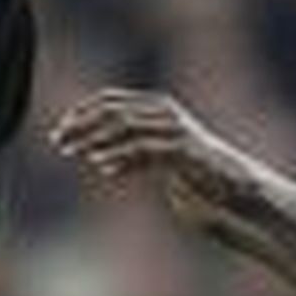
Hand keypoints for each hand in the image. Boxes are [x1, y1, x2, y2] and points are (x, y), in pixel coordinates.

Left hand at [53, 88, 249, 229]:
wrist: (237, 195)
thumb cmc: (196, 180)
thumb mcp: (155, 162)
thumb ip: (130, 155)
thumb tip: (97, 156)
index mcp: (158, 110)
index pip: (112, 101)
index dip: (83, 112)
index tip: (60, 128)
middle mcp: (166, 114)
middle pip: (114, 111)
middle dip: (82, 125)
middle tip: (58, 140)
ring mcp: (176, 131)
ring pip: (126, 127)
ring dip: (95, 139)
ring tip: (73, 152)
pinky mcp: (185, 152)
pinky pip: (146, 150)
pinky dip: (122, 157)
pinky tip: (102, 167)